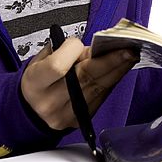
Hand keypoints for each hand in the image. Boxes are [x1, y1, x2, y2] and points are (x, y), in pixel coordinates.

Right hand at [21, 38, 138, 130]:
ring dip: (118, 69)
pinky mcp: (82, 118)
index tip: (77, 43)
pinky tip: (121, 69)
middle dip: (110, 60)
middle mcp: (51, 100)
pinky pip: (102, 96)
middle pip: (86, 77)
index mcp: (36, 82)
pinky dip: (112, 80)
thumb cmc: (37, 82)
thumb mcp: (39, 61)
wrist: (32, 113)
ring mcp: (68, 112)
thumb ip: (63, 52)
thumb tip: (93, 48)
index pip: (58, 66)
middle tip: (127, 48)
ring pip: (99, 87)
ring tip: (129, 55)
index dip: (72, 51)